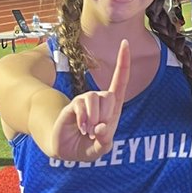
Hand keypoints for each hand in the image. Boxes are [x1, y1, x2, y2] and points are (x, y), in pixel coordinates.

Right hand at [49, 39, 129, 160]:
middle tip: (96, 132)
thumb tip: (101, 128)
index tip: (125, 42)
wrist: (66, 149)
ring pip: (95, 99)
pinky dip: (83, 120)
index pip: (120, 81)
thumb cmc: (87, 146)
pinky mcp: (72, 105)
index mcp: (112, 108)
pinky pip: (81, 106)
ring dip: (93, 119)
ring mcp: (85, 101)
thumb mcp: (100, 148)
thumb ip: (104, 141)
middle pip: (109, 96)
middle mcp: (100, 101)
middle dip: (106, 116)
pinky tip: (81, 128)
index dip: (123, 62)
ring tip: (87, 132)